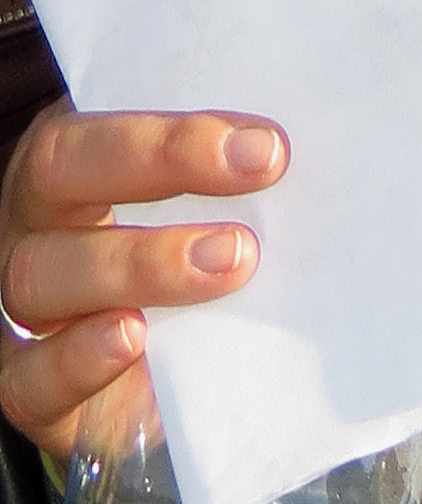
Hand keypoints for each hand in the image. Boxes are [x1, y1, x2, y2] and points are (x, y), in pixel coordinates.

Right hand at [0, 98, 285, 458]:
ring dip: (140, 262)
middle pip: (58, 171)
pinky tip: (132, 338)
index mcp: (75, 156)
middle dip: (161, 161)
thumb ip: (234, 172)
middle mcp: (36, 220)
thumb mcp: (211, 205)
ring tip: (230, 263)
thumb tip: (311, 139)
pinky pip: (27, 375)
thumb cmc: (194, 255)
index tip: (268, 144)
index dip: (174, 131)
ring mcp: (26, 303)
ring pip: (41, 272)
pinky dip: (77, 357)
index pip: (101, 118)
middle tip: (263, 170)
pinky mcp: (27, 385)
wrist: (166, 382)